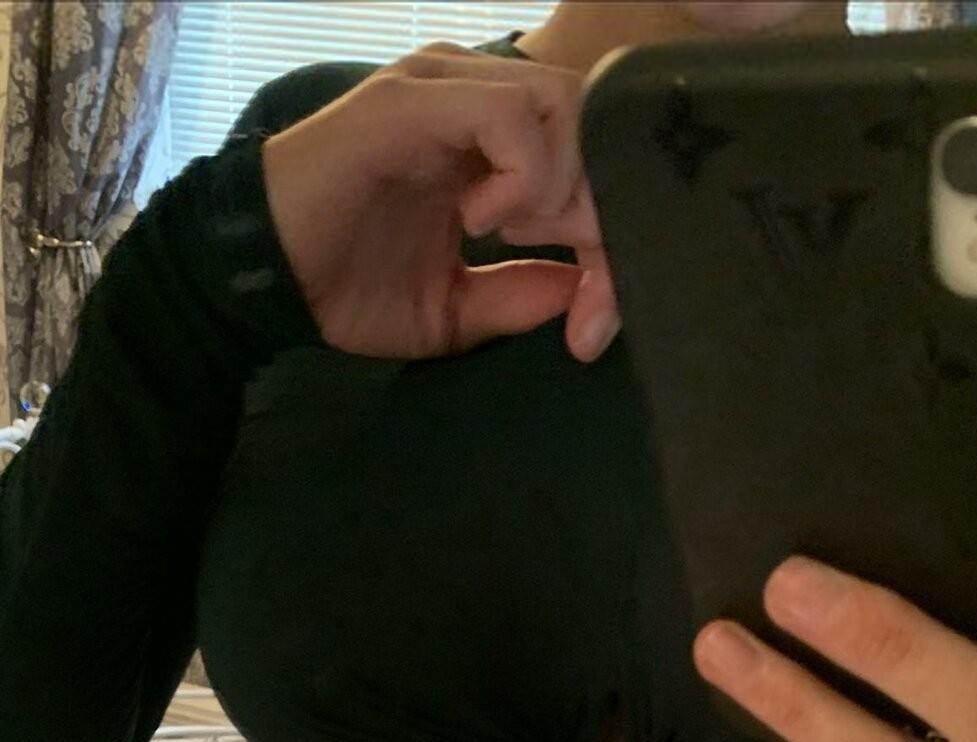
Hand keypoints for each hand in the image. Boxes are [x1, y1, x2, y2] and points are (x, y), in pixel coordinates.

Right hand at [262, 42, 618, 361]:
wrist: (264, 282)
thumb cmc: (348, 288)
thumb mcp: (454, 310)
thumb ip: (518, 294)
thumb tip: (582, 288)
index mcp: (485, 143)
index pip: (586, 154)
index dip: (607, 225)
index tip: (595, 298)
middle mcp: (472, 100)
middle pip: (589, 120)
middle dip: (597, 204)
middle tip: (571, 268)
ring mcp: (442, 92)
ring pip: (560, 102)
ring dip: (561, 184)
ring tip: (514, 234)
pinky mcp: (411, 101)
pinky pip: (506, 112)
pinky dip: (519, 172)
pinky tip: (481, 220)